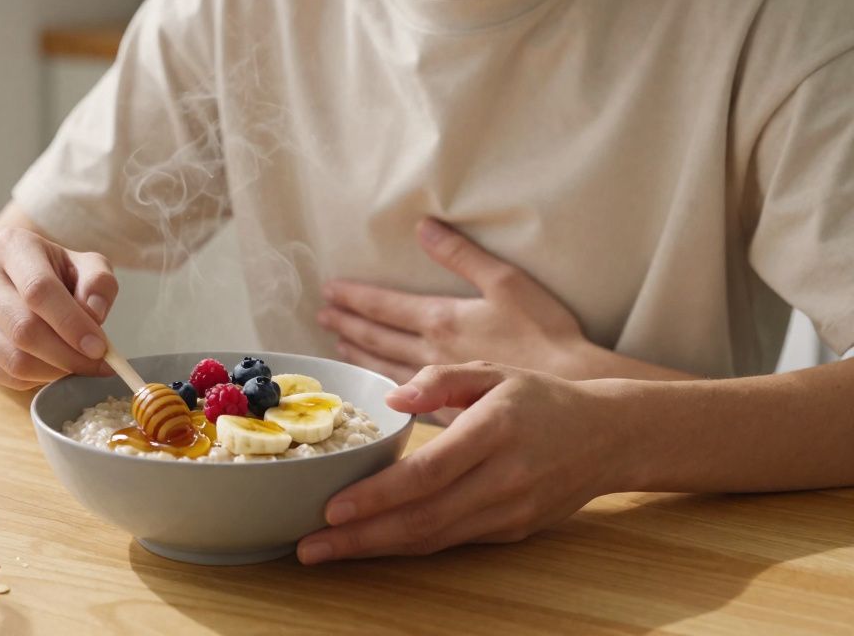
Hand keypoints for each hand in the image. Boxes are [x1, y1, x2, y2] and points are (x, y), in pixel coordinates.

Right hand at [0, 227, 117, 388]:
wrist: (12, 281)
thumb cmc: (56, 274)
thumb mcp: (86, 266)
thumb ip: (98, 283)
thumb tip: (94, 313)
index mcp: (11, 245)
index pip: (39, 290)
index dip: (71, 323)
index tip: (99, 347)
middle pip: (24, 329)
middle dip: (67, 355)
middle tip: (97, 365)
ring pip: (12, 358)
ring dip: (53, 371)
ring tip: (78, 367)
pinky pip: (1, 374)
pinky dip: (34, 380)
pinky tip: (53, 369)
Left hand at [297, 362, 632, 562]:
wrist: (610, 437)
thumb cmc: (542, 397)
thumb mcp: (493, 369)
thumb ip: (440, 379)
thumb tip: (393, 398)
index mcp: (494, 431)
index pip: (426, 474)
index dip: (376, 497)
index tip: (332, 507)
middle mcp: (503, 479)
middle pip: (422, 519)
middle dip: (360, 538)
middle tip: (309, 547)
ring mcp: (509, 512)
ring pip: (433, 539)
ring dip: (376, 550)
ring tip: (327, 551)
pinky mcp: (511, 531)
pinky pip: (450, 542)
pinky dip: (407, 547)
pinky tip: (371, 544)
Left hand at [319, 218, 591, 382]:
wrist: (574, 392)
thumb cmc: (547, 335)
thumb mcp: (508, 283)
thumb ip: (462, 255)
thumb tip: (424, 226)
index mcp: (441, 319)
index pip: (383, 306)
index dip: (352, 297)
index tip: (328, 290)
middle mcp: (430, 353)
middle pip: (375, 338)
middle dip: (345, 324)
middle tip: (321, 317)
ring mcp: (438, 387)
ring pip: (383, 368)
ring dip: (358, 355)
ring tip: (338, 347)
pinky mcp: (449, 414)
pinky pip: (404, 398)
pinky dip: (381, 388)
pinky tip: (376, 389)